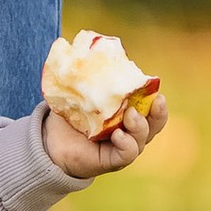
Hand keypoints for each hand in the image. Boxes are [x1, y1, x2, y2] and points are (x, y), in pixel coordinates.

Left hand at [41, 86, 167, 179]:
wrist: (52, 141)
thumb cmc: (69, 113)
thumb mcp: (81, 92)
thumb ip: (89, 77)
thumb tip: (85, 50)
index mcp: (129, 112)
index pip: (152, 108)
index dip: (158, 102)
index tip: (157, 91)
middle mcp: (131, 131)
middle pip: (154, 124)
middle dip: (158, 113)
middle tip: (154, 101)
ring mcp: (124, 146)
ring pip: (142, 138)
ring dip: (140, 126)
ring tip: (130, 115)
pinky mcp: (113, 160)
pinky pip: (128, 153)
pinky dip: (127, 143)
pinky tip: (118, 135)